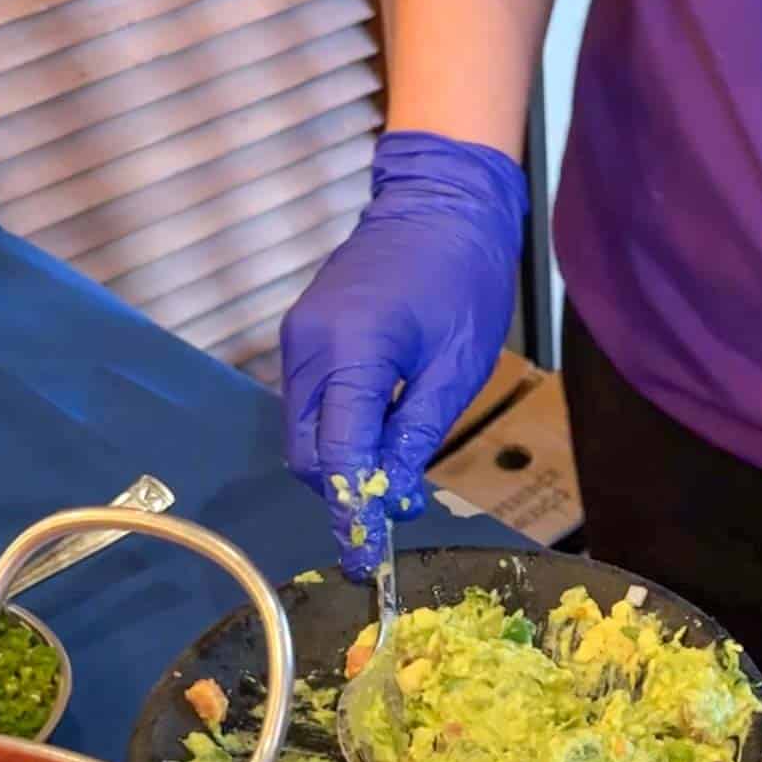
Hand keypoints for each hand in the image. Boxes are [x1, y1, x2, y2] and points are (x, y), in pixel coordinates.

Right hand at [281, 130, 526, 576]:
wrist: (441, 203)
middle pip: (305, 451)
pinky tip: (378, 431)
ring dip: (339, 461)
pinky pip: (308, 401)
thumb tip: (390, 497)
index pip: (335, 454)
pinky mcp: (303, 334)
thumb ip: (416, 433)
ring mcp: (298, 337)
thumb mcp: (456, 366)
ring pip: (301, 430)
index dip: (349, 512)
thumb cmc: (462, 277)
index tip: (365, 558)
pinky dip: (335, 428)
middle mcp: (308, 345)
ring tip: (391, 471)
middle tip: (389, 515)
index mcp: (350, 349)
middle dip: (341, 491)